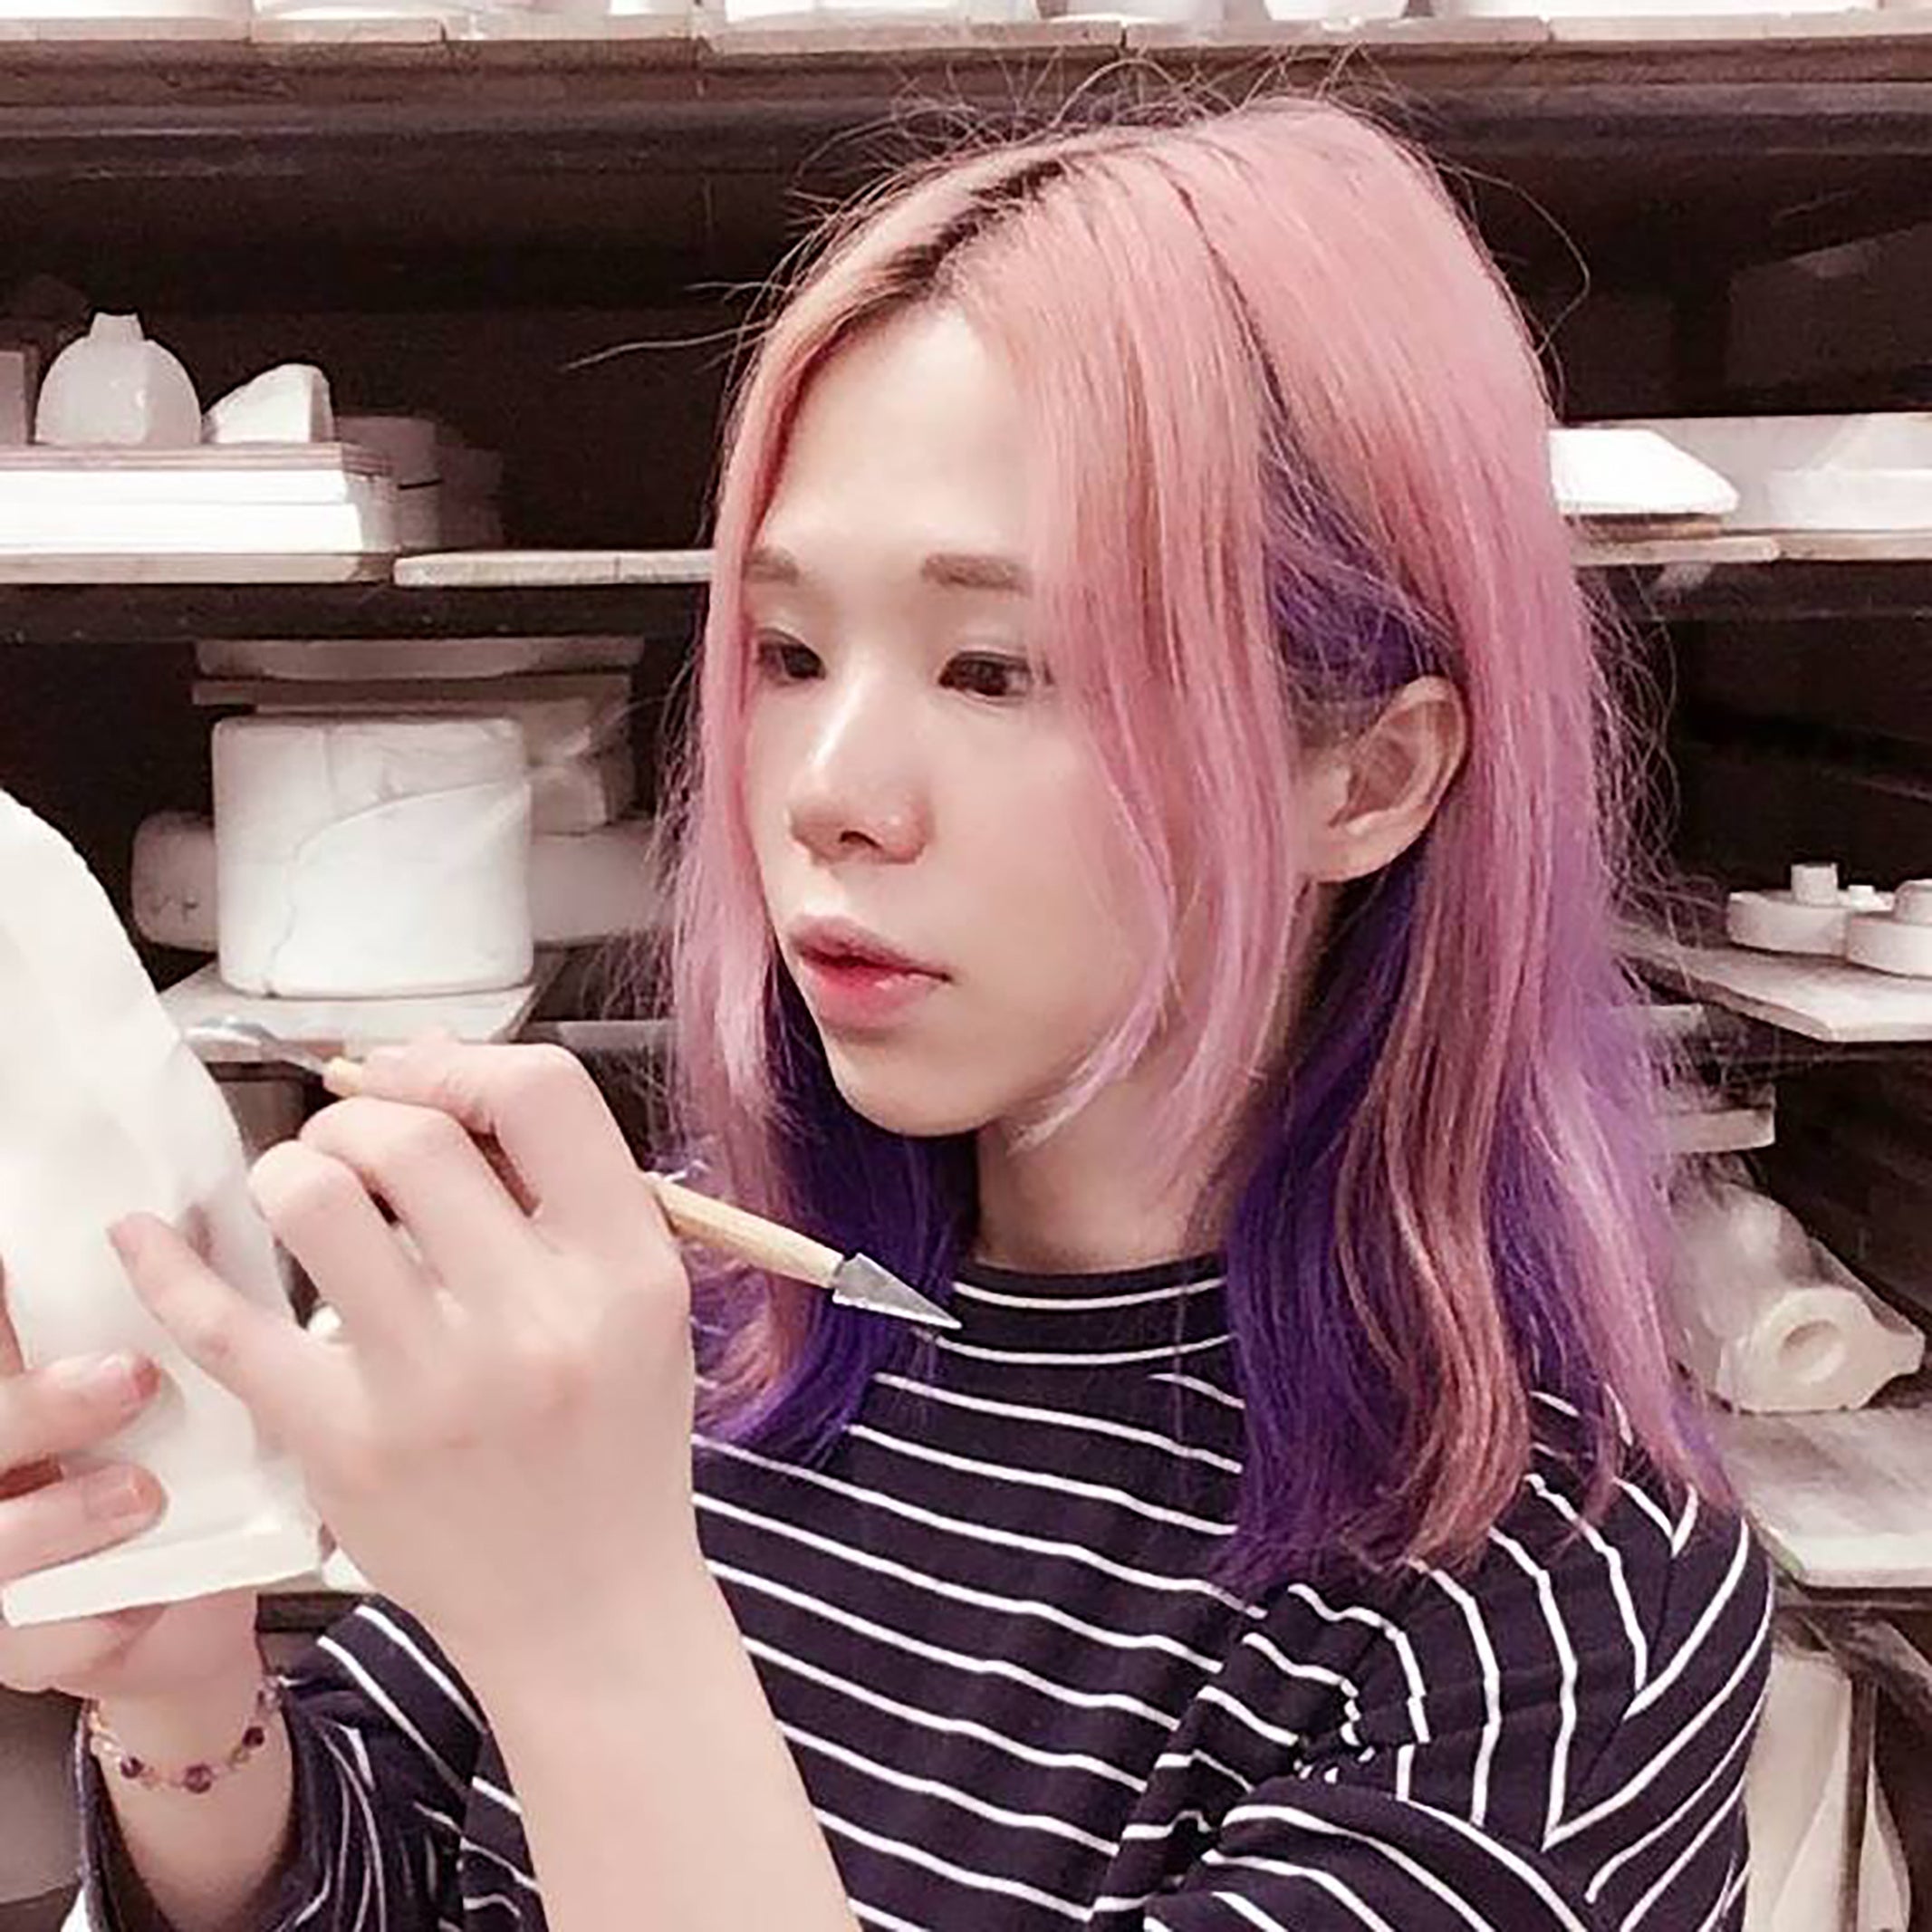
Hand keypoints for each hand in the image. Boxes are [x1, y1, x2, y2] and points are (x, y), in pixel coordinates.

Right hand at [0, 1263, 259, 1704]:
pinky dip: (92, 1620)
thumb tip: (191, 1230)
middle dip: (37, 1405)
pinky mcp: (20, 1643)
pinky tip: (138, 1600)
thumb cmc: (165, 1479)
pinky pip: (36, 1635)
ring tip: (143, 1493)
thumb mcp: (152, 1400)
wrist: (179, 1613)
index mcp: (10, 1404)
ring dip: (61, 1517)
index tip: (21, 1269)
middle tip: (134, 1376)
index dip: (1, 1314)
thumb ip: (145, 1335)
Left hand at [106, 1036, 698, 1678]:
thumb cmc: (613, 1443)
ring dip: (295, 1172)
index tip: (429, 1080)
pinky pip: (229, 1326)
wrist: (589, 1608)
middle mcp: (536, 1321)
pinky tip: (145, 1235)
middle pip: (411, 1138)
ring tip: (307, 1196)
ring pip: (313, 1201)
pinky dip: (172, 1268)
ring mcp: (434, 1386)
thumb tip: (435, 1068)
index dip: (465, 1062)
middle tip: (361, 1149)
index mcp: (625, 1271)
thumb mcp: (639, 1302)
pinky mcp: (344, 1444)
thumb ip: (560, 1190)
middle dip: (365, 1116)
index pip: (543, 1093)